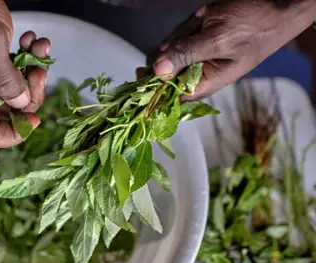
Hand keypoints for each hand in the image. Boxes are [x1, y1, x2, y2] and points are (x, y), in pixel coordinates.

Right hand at [0, 0, 49, 148]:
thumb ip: (6, 79)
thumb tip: (21, 104)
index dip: (12, 135)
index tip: (33, 117)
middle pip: (10, 115)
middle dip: (31, 96)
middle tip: (38, 71)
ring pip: (17, 92)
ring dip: (33, 72)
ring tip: (36, 48)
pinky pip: (16, 72)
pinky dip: (29, 59)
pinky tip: (30, 41)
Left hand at [152, 0, 315, 100]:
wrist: (279, 5)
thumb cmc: (254, 26)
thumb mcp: (217, 40)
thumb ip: (186, 55)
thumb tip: (157, 73)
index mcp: (205, 83)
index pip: (169, 95)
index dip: (152, 87)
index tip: (140, 72)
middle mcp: (199, 73)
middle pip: (165, 70)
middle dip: (172, 48)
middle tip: (193, 30)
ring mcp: (199, 56)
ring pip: (172, 49)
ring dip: (183, 33)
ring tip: (205, 19)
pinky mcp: (200, 41)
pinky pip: (182, 36)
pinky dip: (188, 24)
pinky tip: (204, 17)